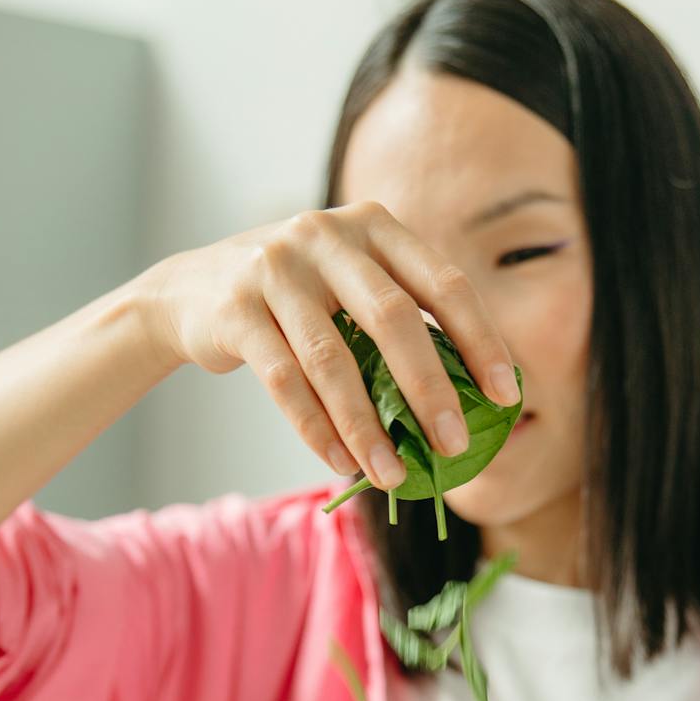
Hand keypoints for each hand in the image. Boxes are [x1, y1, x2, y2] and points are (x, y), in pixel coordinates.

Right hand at [136, 201, 520, 494]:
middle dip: (429, 390)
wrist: (193, 292)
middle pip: (394, 318)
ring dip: (366, 427)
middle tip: (453, 447)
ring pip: (334, 359)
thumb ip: (403, 319)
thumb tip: (473, 401)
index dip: (480, 341)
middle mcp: (327, 235)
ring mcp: (277, 267)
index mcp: (375, 225)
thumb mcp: (352, 286)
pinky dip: (317, 429)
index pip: (443, 283)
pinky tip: (342, 462)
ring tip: (392, 475)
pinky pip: (284, 381)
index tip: (506, 397)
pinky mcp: (236, 308)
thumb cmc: (299, 299)